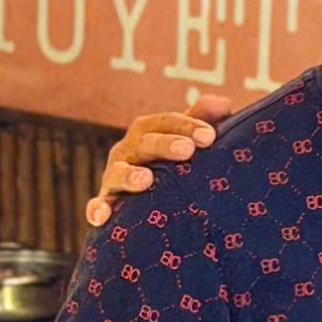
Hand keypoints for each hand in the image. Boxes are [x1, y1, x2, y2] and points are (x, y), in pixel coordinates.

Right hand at [84, 92, 233, 227]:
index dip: (187, 126)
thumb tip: (224, 103)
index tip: (210, 136)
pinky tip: (102, 217)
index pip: (166, 122)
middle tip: (187, 150)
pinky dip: (98, 209)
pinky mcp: (106, 202)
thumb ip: (202, 120)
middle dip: (164, 144)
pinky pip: (99, 205)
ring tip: (146, 179)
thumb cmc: (171, 163)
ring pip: (118, 172)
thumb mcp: (185, 140)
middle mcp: (128, 150)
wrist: (145, 197)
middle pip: (144, 143)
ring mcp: (114, 176)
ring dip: (130, 175)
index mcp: (148, 132)